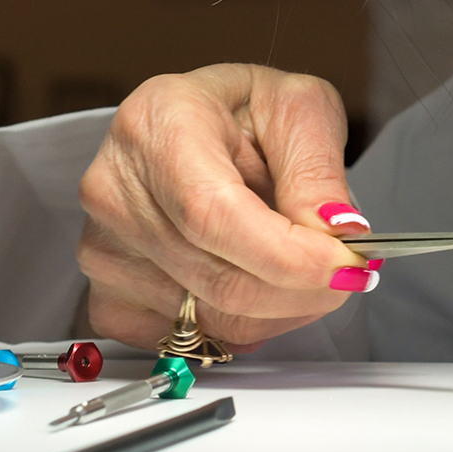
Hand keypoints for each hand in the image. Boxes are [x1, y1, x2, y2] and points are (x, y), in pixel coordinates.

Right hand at [77, 65, 376, 350]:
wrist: (197, 129)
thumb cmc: (242, 113)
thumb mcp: (299, 110)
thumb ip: (317, 171)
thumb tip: (335, 233)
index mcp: (156, 126)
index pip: (212, 215)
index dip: (286, 255)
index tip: (345, 264)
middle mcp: (115, 190)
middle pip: (218, 279)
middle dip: (303, 289)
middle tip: (349, 271)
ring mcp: (103, 250)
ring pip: (213, 320)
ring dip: (282, 309)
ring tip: (302, 266)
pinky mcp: (109, 299)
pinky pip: (191, 341)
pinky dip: (246, 328)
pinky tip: (260, 285)